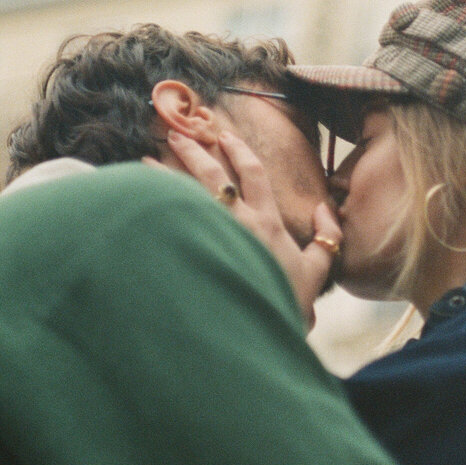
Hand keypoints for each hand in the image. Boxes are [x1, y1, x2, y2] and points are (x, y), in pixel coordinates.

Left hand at [159, 130, 341, 328]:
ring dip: (165, 174)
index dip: (240, 151)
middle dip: (195, 151)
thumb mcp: (318, 270)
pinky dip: (156, 205)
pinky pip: (173, 220)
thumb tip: (325, 208)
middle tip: (176, 133)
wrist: (262, 331)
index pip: (253, 174)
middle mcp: (239, 222)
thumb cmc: (289, 302)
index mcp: (268, 222)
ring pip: (186, 194)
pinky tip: (139, 196)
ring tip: (146, 159)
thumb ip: (326, 238)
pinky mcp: (194, 254)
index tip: (225, 135)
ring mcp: (215, 238)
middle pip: (215, 174)